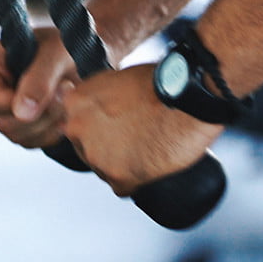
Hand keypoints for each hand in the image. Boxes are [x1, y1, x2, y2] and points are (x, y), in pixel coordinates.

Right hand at [0, 27, 78, 148]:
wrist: (82, 53)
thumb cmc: (66, 43)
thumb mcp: (56, 53)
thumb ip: (39, 79)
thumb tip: (21, 113)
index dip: (17, 106)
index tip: (51, 92)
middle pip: (3, 123)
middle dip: (40, 114)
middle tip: (66, 90)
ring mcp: (4, 107)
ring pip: (18, 136)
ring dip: (49, 123)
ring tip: (67, 97)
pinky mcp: (21, 122)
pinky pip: (31, 142)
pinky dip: (52, 132)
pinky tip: (65, 111)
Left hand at [60, 63, 223, 196]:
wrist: (187, 99)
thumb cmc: (159, 83)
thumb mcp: (115, 78)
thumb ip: (95, 96)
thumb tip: (90, 107)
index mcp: (75, 102)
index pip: (75, 123)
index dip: (97, 125)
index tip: (113, 125)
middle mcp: (78, 128)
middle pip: (86, 147)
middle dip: (106, 145)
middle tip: (132, 135)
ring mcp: (96, 155)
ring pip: (103, 168)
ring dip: (121, 162)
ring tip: (146, 146)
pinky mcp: (118, 177)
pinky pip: (123, 185)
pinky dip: (136, 178)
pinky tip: (150, 161)